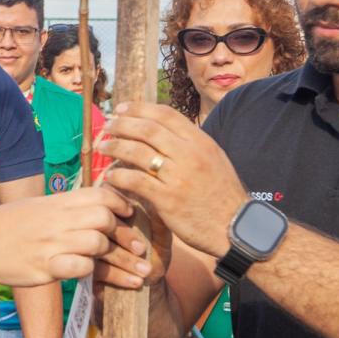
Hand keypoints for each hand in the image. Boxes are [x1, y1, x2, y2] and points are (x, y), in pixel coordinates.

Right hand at [0, 188, 147, 288]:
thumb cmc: (6, 224)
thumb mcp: (37, 205)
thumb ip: (66, 206)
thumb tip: (97, 207)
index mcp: (57, 201)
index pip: (101, 195)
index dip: (122, 205)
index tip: (131, 217)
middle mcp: (56, 219)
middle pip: (105, 219)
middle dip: (127, 236)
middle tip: (140, 251)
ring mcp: (49, 243)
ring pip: (97, 244)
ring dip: (119, 260)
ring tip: (138, 275)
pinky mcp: (43, 267)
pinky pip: (78, 268)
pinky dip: (92, 273)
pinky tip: (102, 282)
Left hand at [96, 102, 246, 257]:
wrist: (236, 229)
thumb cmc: (222, 195)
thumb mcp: (213, 159)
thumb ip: (189, 143)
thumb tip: (162, 129)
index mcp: (201, 141)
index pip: (165, 114)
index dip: (139, 108)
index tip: (122, 108)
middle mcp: (190, 154)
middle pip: (147, 129)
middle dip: (122, 124)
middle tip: (107, 126)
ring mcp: (178, 176)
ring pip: (137, 152)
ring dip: (115, 147)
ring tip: (103, 147)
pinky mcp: (168, 200)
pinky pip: (135, 181)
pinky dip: (119, 175)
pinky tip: (110, 176)